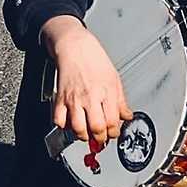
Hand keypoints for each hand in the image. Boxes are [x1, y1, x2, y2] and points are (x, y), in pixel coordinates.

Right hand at [41, 16, 129, 146]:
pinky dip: (64, 126)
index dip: (114, 133)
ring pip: (77, 128)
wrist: (75, 47)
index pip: (112, 122)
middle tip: (101, 137)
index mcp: (107, 92)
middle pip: (96, 128)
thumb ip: (121, 101)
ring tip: (87, 133)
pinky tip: (71, 122)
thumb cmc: (95, 60)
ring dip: (83, 135)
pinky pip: (59, 120)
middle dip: (100, 138)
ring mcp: (74, 99)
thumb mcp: (115, 79)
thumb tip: (127, 116)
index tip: (113, 133)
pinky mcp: (60, 98)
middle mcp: (90, 97)